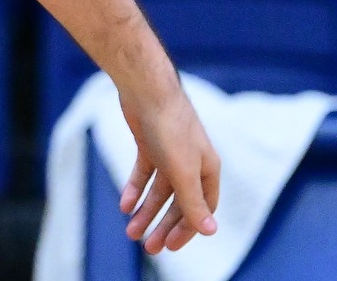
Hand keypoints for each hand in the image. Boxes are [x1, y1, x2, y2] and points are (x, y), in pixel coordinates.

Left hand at [118, 85, 220, 254]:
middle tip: (149, 248)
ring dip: (146, 212)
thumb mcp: (183, 171)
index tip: (170, 246)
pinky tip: (125, 205)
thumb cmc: (171, 128)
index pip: (203, 208)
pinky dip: (135, 189)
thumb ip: (194, 202)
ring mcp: (170, 152)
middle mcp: (192, 162)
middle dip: (164, 225)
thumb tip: (211, 232)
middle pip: (180, 202)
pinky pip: (144, 173)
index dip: (189, 229)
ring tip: (131, 232)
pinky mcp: (150, 143)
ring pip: (159, 190)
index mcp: (208, 169)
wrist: (146, 89)